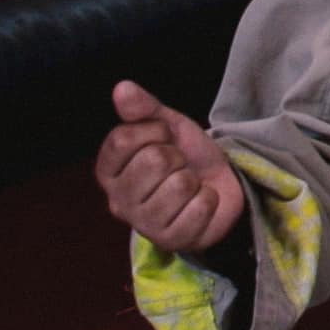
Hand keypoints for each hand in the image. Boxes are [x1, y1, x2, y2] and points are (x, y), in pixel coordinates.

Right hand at [95, 81, 244, 253]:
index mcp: (108, 171)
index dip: (155, 130)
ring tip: (190, 185)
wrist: (220, 186)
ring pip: (179, 184)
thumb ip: (144, 108)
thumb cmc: (187, 156)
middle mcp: (118, 200)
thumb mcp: (168, 125)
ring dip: (194, 179)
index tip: (164, 138)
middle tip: (180, 165)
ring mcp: (144, 225)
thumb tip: (122, 88)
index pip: (123, 138)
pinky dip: (209, 200)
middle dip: (178, 156)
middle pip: (154, 160)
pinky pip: (199, 207)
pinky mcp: (171, 241)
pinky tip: (201, 202)